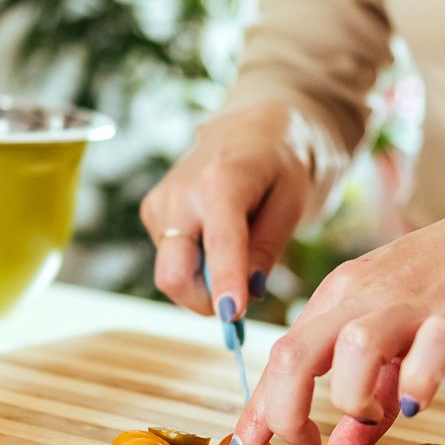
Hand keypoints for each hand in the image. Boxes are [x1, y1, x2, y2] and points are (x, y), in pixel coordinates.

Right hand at [140, 100, 316, 321]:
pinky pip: (171, 261)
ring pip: (171, 274)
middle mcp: (180, 191)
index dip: (225, 283)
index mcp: (222, 179)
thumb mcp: (292, 202)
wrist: (252, 128)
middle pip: (174, 272)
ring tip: (237, 254)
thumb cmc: (281, 164)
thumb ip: (267, 247)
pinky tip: (216, 240)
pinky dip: (195, 267)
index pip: (219, 242)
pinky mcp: (152, 213)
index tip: (232, 315)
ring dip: (204, 284)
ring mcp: (160, 202)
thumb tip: (247, 291)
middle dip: (205, 301)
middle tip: (240, 303)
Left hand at [229, 172, 444, 444]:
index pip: (280, 358)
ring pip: (350, 348)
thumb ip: (372, 393)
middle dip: (282, 414)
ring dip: (351, 398)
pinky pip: (430, 349)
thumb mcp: (403, 338)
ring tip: (374, 414)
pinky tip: (419, 407)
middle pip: (292, 353)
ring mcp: (412, 303)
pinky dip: (417, 383)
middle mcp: (364, 296)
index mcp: (343, 299)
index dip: (255, 414)